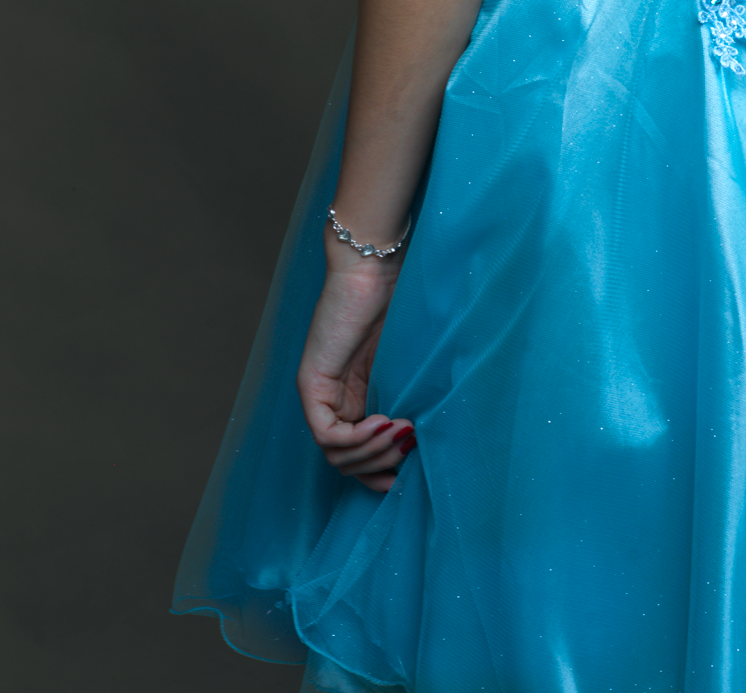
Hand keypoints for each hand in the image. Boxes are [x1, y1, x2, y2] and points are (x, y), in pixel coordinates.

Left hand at [296, 243, 415, 491]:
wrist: (375, 265)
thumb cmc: (401, 301)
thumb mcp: (409, 362)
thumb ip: (412, 396)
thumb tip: (432, 438)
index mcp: (355, 393)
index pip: (354, 454)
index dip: (377, 472)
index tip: (404, 479)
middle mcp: (334, 397)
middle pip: (343, 462)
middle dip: (377, 468)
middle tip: (406, 460)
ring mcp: (320, 391)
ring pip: (335, 454)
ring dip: (373, 453)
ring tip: (403, 433)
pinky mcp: (312, 383)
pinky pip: (328, 434)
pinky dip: (358, 438)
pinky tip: (387, 423)